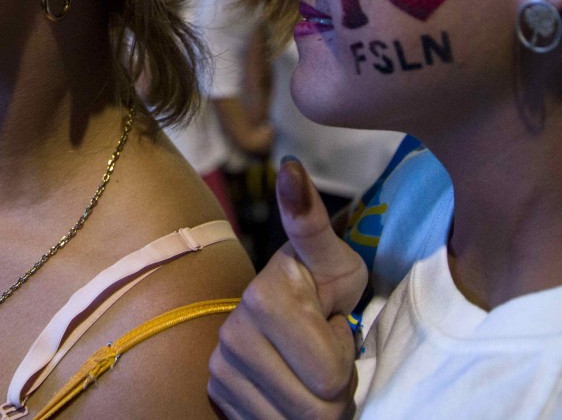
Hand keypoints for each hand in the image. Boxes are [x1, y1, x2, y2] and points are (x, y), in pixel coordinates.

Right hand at [208, 158, 367, 418]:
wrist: (288, 307)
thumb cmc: (323, 283)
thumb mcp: (333, 258)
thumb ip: (311, 219)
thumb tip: (290, 167)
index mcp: (264, 298)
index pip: (331, 376)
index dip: (345, 355)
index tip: (334, 324)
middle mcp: (232, 335)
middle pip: (315, 408)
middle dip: (333, 386)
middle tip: (326, 351)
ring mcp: (219, 367)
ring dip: (312, 403)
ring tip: (307, 366)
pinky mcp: (216, 392)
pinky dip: (287, 414)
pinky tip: (288, 382)